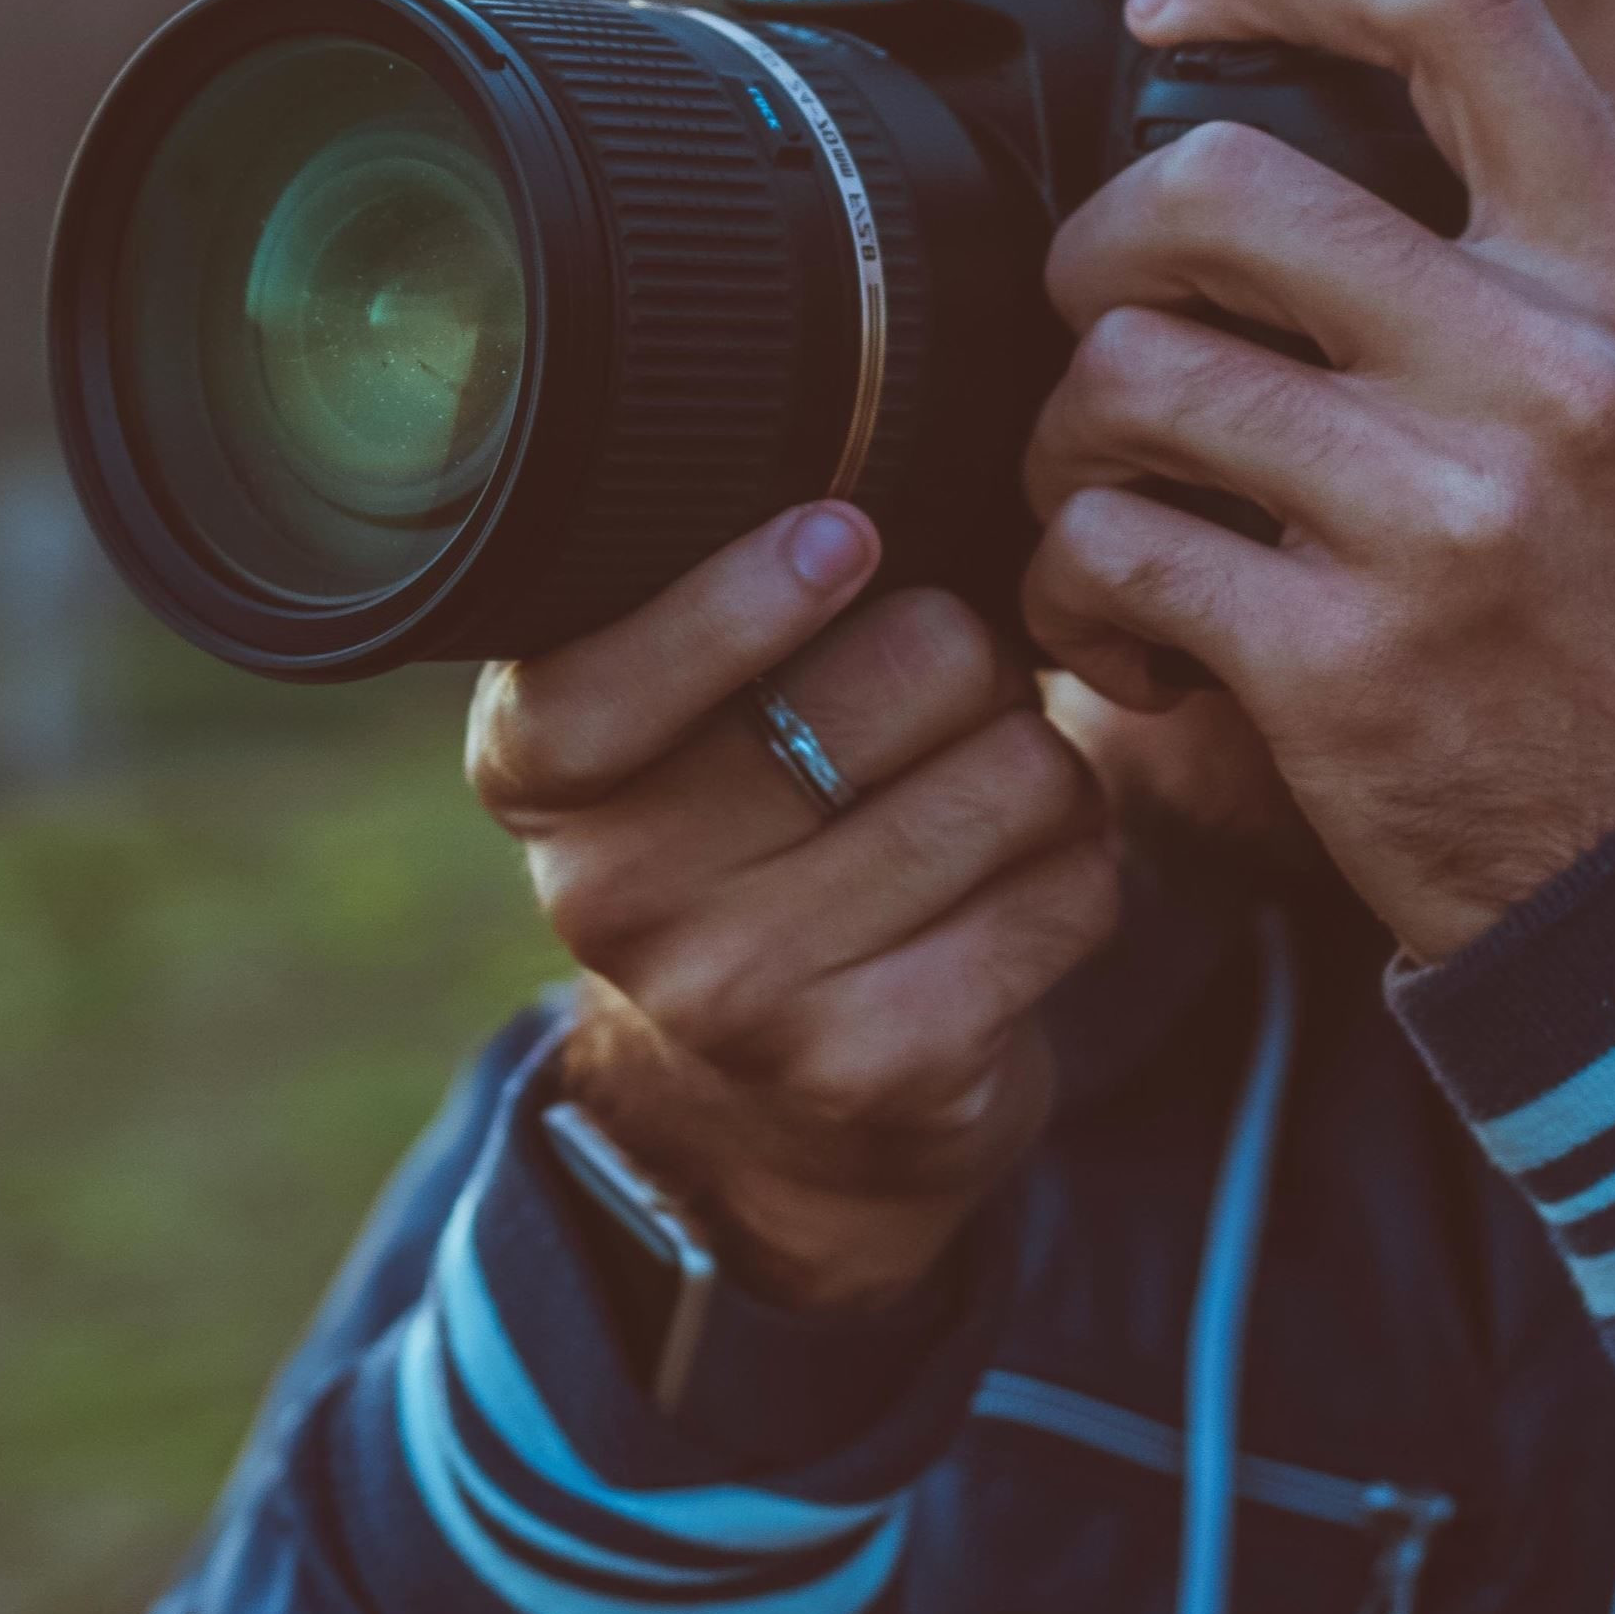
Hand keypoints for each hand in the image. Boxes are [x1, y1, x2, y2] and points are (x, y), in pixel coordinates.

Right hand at [467, 503, 1120, 1308]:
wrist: (764, 1124)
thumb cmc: (745, 841)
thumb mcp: (666, 724)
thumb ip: (709, 599)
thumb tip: (861, 489)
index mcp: (533, 771)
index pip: (622, 666)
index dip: (753, 588)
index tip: (841, 539)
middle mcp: (611, 893)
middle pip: (902, 668)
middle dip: (965, 657)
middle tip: (939, 700)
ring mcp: (741, 995)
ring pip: (1014, 769)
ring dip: (1039, 767)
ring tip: (979, 797)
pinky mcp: (879, 1068)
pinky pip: (1072, 884)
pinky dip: (1081, 865)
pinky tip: (1016, 888)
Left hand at [1019, 0, 1614, 964]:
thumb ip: (1538, 258)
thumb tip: (1331, 111)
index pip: (1466, 11)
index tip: (1175, 0)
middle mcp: (1548, 372)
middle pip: (1215, 188)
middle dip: (1099, 251)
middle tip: (1102, 327)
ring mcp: (1441, 519)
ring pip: (1125, 377)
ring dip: (1066, 443)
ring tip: (1109, 505)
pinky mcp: (1340, 666)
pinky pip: (1107, 554)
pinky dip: (1076, 593)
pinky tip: (1134, 641)